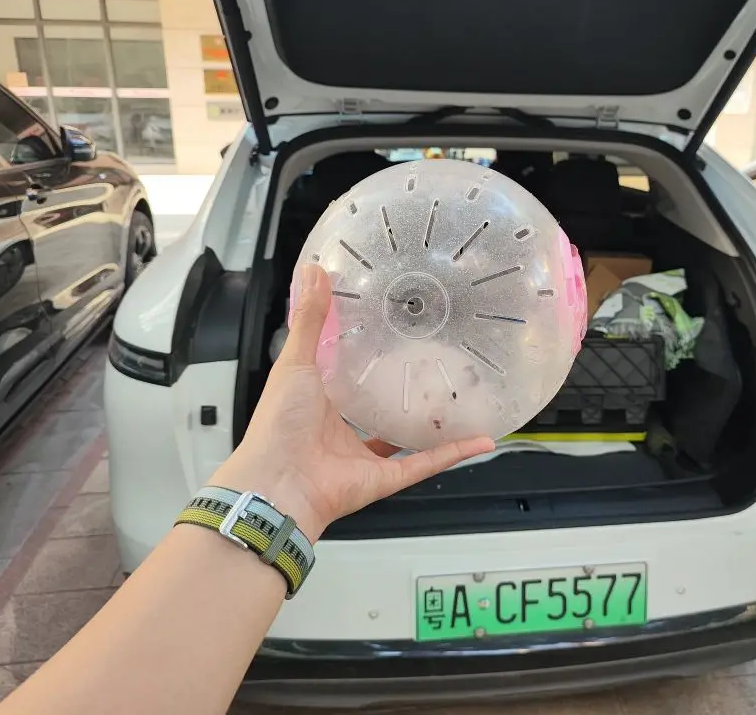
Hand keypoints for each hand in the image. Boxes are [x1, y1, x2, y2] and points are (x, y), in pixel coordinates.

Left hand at [211, 264, 494, 540]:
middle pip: (376, 410)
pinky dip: (453, 454)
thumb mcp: (295, 362)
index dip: (364, 357)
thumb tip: (313, 271)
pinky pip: (424, 463)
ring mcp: (364, 457)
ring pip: (405, 440)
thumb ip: (310, 319)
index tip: (388, 333)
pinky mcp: (385, 478)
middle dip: (399, 392)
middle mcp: (341, 432)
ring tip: (457, 402)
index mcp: (318, 403)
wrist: (279, 484)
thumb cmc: (277, 427)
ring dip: (431, 424)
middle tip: (430, 364)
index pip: (345, 377)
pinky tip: (479, 438)